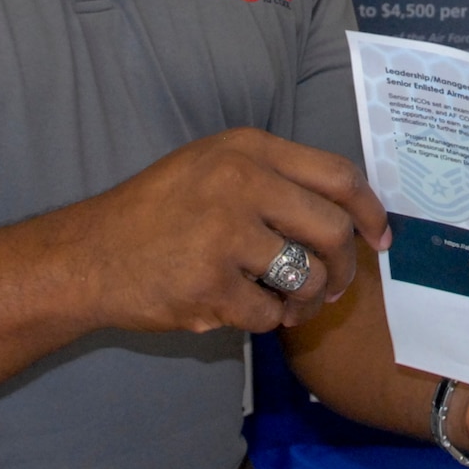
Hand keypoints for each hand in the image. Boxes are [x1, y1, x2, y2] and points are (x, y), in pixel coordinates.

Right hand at [49, 128, 387, 334]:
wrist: (87, 256)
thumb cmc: (156, 214)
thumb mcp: (212, 166)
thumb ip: (276, 179)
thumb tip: (350, 212)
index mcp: (247, 149)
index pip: (338, 175)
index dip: (370, 211)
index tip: (380, 238)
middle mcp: (240, 182)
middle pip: (333, 231)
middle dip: (344, 269)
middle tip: (334, 289)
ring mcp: (224, 233)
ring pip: (308, 277)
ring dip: (306, 301)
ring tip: (286, 304)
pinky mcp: (209, 284)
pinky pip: (268, 313)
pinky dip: (263, 320)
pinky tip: (239, 309)